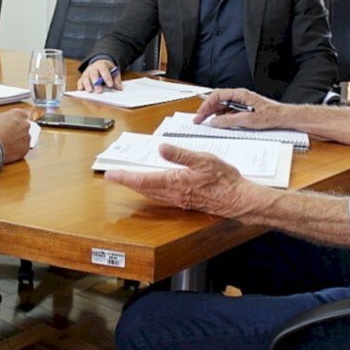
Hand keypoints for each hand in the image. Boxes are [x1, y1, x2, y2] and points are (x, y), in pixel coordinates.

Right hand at [0, 110, 31, 162]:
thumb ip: (1, 119)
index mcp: (18, 114)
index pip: (22, 115)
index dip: (15, 120)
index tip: (11, 124)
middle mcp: (25, 124)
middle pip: (24, 126)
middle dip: (17, 130)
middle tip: (8, 134)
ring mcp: (27, 136)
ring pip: (24, 138)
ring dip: (18, 140)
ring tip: (6, 143)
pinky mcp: (26, 148)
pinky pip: (23, 148)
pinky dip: (18, 149)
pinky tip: (9, 149)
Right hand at [77, 59, 121, 92]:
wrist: (100, 65)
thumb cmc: (108, 70)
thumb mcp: (114, 72)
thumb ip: (116, 79)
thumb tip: (119, 88)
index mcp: (101, 64)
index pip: (103, 69)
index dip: (106, 77)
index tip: (110, 85)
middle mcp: (92, 68)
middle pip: (93, 74)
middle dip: (96, 83)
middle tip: (99, 91)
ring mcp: (86, 72)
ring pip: (85, 77)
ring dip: (87, 85)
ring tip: (90, 91)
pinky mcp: (82, 78)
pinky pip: (80, 81)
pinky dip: (80, 86)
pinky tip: (82, 90)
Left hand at [104, 144, 253, 217]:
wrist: (238, 199)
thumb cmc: (224, 180)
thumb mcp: (203, 160)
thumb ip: (181, 155)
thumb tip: (162, 148)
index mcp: (175, 182)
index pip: (143, 180)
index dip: (125, 177)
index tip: (110, 175)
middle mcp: (174, 193)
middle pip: (143, 188)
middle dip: (127, 182)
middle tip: (114, 176)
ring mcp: (179, 199)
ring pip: (152, 193)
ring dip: (138, 187)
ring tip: (129, 180)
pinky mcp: (186, 201)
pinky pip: (161, 196)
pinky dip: (151, 190)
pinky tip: (153, 186)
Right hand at [194, 88, 284, 129]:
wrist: (283, 118)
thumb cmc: (270, 115)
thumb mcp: (247, 120)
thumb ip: (229, 121)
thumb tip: (215, 122)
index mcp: (240, 94)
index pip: (217, 95)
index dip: (206, 105)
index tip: (200, 115)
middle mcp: (239, 97)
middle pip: (218, 101)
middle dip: (207, 110)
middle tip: (199, 120)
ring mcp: (241, 103)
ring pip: (223, 107)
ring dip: (215, 115)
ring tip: (209, 124)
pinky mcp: (244, 110)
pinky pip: (229, 113)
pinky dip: (223, 119)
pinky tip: (222, 125)